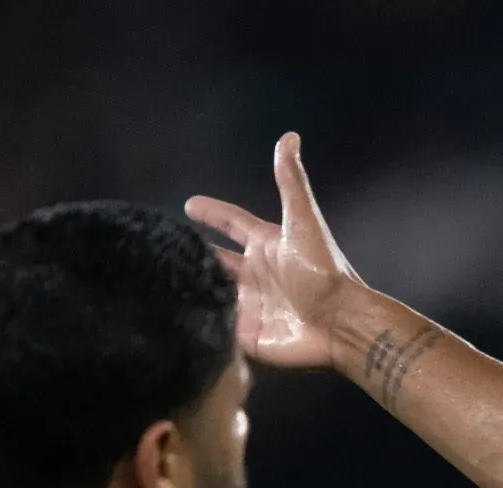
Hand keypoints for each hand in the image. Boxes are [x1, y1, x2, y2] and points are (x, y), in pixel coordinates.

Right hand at [186, 132, 364, 369]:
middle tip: (168, 247)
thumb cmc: (323, 271)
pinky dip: (202, 322)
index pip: (233, 224)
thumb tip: (290, 137)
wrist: (339, 323)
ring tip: (162, 282)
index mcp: (266, 246)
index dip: (212, 213)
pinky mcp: (249, 334)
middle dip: (196, 254)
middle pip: (218, 261)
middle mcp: (257, 275)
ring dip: (194, 288)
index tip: (189, 205)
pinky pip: (220, 327)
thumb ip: (291, 183)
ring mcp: (252, 305)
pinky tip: (177, 318)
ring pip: (214, 293)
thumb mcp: (302, 222)